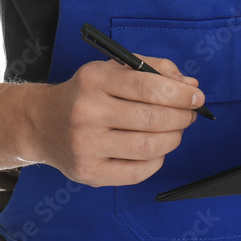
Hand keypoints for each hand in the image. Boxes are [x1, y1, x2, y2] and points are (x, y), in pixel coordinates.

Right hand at [28, 56, 205, 186]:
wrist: (43, 123)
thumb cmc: (86, 92)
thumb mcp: (113, 68)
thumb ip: (152, 70)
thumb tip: (190, 87)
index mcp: (95, 79)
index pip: (148, 87)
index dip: (180, 94)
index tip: (197, 97)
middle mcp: (87, 112)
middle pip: (152, 118)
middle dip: (181, 116)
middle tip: (189, 114)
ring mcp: (86, 145)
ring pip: (148, 147)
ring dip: (173, 138)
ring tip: (175, 130)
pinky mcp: (88, 173)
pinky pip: (137, 172)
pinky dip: (156, 160)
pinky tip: (156, 149)